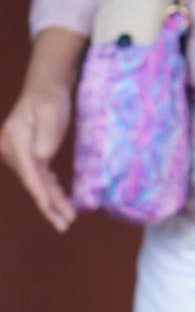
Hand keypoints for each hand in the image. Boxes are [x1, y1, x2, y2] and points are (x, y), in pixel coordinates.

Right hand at [1, 78, 76, 232]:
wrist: (45, 87)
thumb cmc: (50, 97)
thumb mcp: (52, 112)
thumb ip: (47, 135)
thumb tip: (42, 158)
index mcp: (14, 140)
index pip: (29, 172)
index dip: (41, 194)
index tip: (52, 209)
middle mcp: (11, 150)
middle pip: (32, 182)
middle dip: (49, 205)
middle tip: (65, 224)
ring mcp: (16, 154)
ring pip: (36, 183)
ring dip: (51, 202)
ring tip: (67, 220)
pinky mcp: (26, 155)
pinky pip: (38, 177)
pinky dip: (50, 190)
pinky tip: (60, 202)